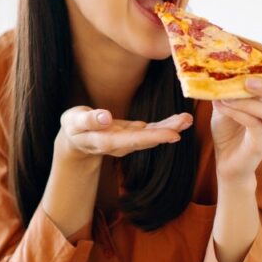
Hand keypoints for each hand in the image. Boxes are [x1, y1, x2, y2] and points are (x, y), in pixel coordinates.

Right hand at [56, 106, 192, 159]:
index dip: (153, 137)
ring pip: (152, 135)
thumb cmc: (73, 127)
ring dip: (171, 128)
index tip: (173, 135)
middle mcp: (121, 144)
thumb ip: (88, 120)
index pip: (132, 140)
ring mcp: (129, 141)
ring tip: (188, 119)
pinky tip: (180, 120)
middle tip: (187, 121)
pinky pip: (152, 130)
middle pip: (146, 140)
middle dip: (167, 131)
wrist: (76, 139)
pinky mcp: (133, 135)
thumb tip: (105, 117)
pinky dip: (166, 125)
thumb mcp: (74, 121)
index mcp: (106, 141)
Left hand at [211, 66, 261, 181]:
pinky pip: (253, 124)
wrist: (226, 161)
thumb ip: (231, 85)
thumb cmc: (230, 129)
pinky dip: (236, 112)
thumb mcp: (229, 101)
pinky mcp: (261, 144)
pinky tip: (220, 106)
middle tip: (249, 82)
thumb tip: (221, 67)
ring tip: (226, 96)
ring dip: (249, 101)